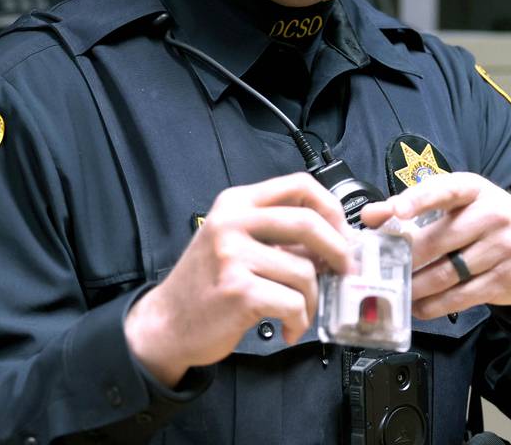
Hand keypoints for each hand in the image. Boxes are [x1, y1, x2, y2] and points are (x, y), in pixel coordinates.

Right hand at [125, 173, 350, 386]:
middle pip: (308, 222)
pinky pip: (292, 302)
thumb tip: (334, 238)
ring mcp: (232, 254)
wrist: (166, 322)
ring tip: (299, 311)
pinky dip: (299, 320)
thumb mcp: (236, 240)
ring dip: (312, 298)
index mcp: (237, 201)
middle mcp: (233, 221)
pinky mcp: (238, 290)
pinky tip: (287, 327)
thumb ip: (278, 233)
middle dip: (338, 249)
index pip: (299, 184)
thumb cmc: (208, 283)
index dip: (331, 207)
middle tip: (344, 270)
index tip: (342, 232)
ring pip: (304, 270)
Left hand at [360, 173, 510, 319]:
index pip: (444, 190)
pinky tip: (419, 307)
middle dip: (406, 258)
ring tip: (396, 291)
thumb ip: (416, 205)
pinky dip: (436, 305)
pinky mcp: (506, 279)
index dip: (418, 200)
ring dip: (417, 286)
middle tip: (379, 269)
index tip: (395, 211)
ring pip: (447, 273)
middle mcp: (491, 215)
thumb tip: (370, 216)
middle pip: (439, 240)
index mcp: (473, 189)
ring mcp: (502, 248)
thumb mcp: (460, 204)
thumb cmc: (488, 221)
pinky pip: (463, 296)